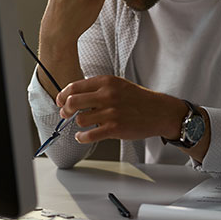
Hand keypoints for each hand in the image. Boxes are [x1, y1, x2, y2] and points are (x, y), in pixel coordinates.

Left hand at [55, 76, 186, 143]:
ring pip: (80, 119)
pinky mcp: (115, 128)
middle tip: (65, 114)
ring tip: (82, 126)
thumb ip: (98, 88)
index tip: (60, 101)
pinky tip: (82, 136)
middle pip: (72, 102)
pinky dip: (81, 137)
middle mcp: (107, 95)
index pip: (74, 86)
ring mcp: (111, 112)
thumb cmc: (139, 99)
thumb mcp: (118, 85)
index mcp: (106, 82)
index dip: (63, 95)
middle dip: (65, 110)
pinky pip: (89, 135)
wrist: (160, 112)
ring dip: (78, 124)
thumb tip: (76, 95)